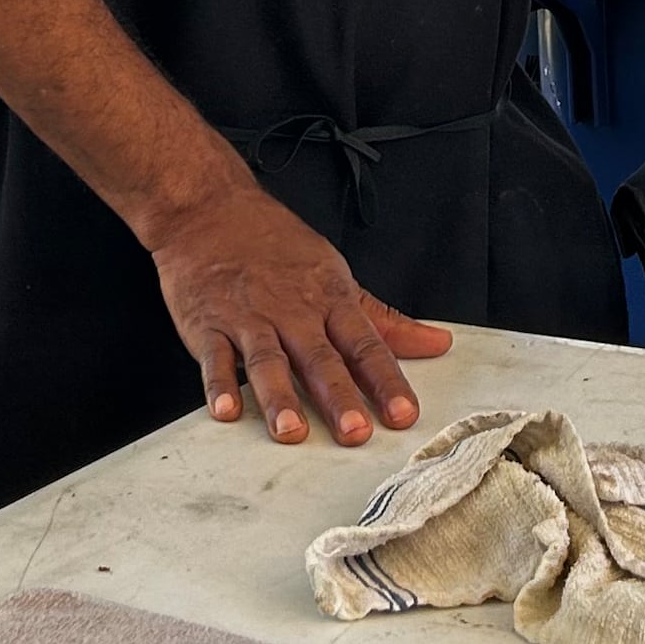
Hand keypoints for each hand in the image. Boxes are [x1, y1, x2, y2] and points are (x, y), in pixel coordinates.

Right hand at [140, 179, 452, 446]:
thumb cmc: (275, 244)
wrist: (209, 210)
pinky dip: (218, 385)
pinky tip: (227, 411)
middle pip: (319, 358)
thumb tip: (437, 343)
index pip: (365, 345)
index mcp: (328, 300)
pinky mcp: (207, 325)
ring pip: (267, 360)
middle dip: (339, 397)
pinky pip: (214, 357)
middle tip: (355, 434)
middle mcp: (291, 311)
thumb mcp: (335, 274)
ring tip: (291, 431)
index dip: (386, 381)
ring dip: (279, 396)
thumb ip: (384, 319)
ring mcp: (248, 318)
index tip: (404, 415)